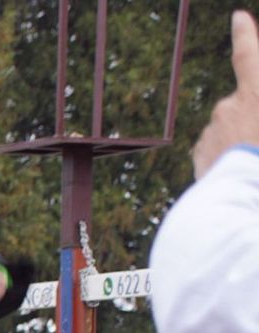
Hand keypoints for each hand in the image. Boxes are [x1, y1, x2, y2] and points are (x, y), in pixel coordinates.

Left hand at [195, 12, 258, 177]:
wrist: (242, 194)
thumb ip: (252, 105)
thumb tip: (250, 111)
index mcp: (254, 95)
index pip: (248, 56)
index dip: (244, 35)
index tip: (237, 17)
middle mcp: (228, 107)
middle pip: (244, 106)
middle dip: (254, 121)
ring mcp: (211, 132)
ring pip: (230, 130)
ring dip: (241, 142)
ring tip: (254, 164)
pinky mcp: (200, 154)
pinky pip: (217, 150)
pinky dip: (227, 158)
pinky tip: (237, 174)